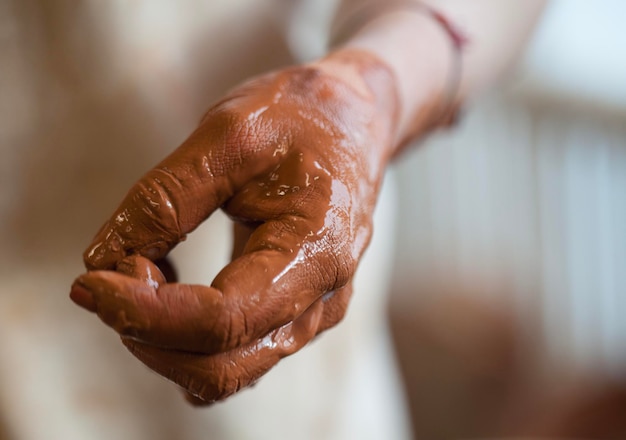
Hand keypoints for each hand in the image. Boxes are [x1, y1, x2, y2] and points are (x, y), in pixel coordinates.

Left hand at [70, 49, 398, 403]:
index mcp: (316, 251)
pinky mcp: (294, 313)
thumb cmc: (301, 119)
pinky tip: (166, 287)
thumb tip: (103, 259)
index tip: (90, 283)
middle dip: (148, 334)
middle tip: (106, 279)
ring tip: (139, 271)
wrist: (354, 122)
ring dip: (162, 339)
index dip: (145, 312)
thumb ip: (165, 198)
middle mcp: (321, 300)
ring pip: (223, 371)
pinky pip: (232, 354)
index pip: (223, 319)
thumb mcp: (229, 135)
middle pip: (221, 367)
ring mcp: (311, 314)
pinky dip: (183, 336)